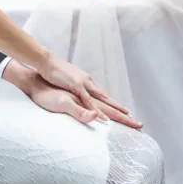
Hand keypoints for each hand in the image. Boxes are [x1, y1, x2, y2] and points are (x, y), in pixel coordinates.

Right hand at [4, 63, 142, 127]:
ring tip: (127, 120)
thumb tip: (80, 96)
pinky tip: (103, 119)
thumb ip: (76, 89)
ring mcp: (84, 85)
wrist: (45, 62)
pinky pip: (88, 101)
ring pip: (103, 101)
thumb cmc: (54, 73)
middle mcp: (89, 84)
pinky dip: (96, 110)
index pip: (105, 98)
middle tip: (137, 122)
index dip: (116, 106)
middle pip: (109, 100)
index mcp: (87, 84)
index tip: (127, 114)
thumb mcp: (67, 82)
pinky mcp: (76, 86)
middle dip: (123, 111)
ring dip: (115, 111)